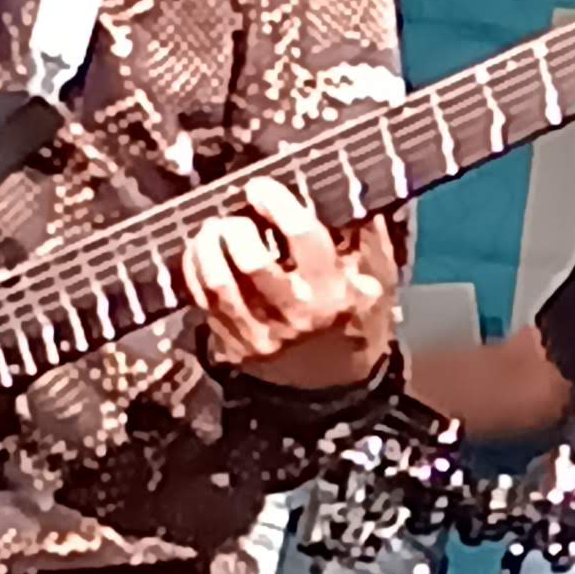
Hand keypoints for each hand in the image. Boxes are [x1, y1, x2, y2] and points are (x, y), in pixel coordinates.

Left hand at [182, 177, 395, 393]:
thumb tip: (349, 186)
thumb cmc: (357, 321)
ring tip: (214, 228)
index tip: (260, 187)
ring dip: (208, 245)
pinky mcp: (234, 345)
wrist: (333, 387)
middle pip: (251, 261)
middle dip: (236, 227)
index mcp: (336, 291)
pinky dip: (196, 268)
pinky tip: (204, 252)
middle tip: (235, 215)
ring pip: (218, 281)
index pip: (303, 236)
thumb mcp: (378, 280)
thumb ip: (365, 234)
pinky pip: (202, 300)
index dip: (277, 202)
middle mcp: (296, 314)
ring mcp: (260, 333)